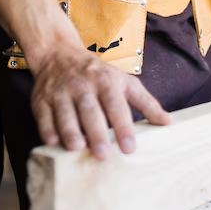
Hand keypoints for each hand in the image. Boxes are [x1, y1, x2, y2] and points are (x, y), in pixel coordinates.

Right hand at [30, 48, 169, 158]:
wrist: (59, 54)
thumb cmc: (98, 74)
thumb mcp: (124, 82)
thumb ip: (146, 103)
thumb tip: (169, 123)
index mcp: (106, 81)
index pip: (116, 104)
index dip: (123, 126)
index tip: (130, 147)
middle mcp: (83, 85)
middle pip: (90, 110)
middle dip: (97, 132)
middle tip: (104, 155)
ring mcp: (61, 91)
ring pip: (65, 112)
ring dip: (70, 131)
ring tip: (77, 149)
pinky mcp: (41, 99)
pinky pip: (44, 115)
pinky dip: (48, 129)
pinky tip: (53, 142)